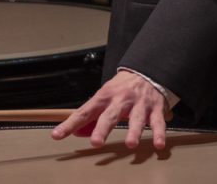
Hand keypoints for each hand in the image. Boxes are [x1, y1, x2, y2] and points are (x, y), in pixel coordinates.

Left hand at [52, 70, 170, 149]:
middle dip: (103, 128)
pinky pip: (158, 122)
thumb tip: (78, 132)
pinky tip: (158, 145)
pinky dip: (159, 133)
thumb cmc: (123, 88)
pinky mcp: (156, 109)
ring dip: (134, 131)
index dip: (70, 124)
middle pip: (110, 115)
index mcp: (105, 96)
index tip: (58, 135)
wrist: (148, 71)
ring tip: (130, 144)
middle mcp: (121, 99)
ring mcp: (139, 104)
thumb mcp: (105, 96)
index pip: (84, 112)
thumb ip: (93, 115)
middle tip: (96, 141)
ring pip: (136, 118)